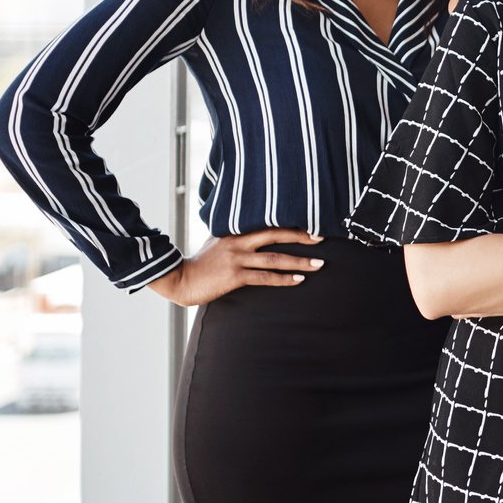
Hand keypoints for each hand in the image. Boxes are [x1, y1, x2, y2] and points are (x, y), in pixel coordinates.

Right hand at [146, 228, 323, 306]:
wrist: (180, 279)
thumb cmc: (200, 263)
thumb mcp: (216, 242)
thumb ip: (234, 236)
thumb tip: (251, 232)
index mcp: (235, 231)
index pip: (268, 223)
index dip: (290, 224)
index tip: (310, 224)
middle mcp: (238, 241)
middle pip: (276, 234)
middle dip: (301, 236)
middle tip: (321, 237)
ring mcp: (236, 258)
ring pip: (275, 258)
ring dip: (299, 261)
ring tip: (318, 264)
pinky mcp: (234, 276)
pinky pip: (265, 277)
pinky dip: (284, 278)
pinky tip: (299, 279)